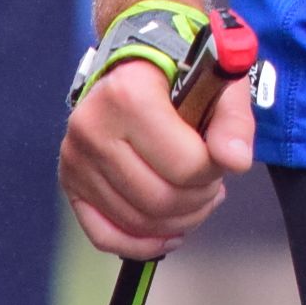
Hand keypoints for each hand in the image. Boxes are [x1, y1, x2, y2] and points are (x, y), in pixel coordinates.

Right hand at [59, 53, 258, 259]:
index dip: (215, 171)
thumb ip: (233, 120)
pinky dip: (140, 243)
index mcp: (128, 94)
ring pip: (137, 221)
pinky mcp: (70, 180)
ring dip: (178, 221)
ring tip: (196, 198)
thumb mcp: (219, 79)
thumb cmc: (181, 68)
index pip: (184, 164)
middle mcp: (92, 128)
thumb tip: (235, 161)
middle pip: (160, 199)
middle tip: (212, 182)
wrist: (137, 61)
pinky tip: (168, 234)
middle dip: (199, 200)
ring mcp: (76, 158)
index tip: (222, 157)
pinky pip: (103, 234)